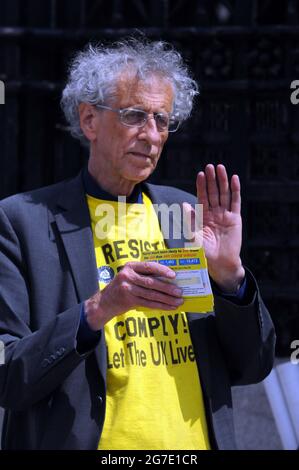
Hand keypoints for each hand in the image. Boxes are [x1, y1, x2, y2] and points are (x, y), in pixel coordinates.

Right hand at [84, 262, 182, 330]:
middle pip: (152, 282)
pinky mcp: (129, 300)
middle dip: (168, 288)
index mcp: (130, 266)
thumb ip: (144, 275)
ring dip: (167, 299)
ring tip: (178, 301)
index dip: (162, 270)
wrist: (104, 302)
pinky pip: (148, 303)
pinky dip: (161, 306)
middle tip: (180, 292)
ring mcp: (127, 288)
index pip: (149, 266)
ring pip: (152, 294)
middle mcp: (128, 276)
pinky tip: (170, 307)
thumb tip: (168, 279)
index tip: (173, 275)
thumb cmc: (122, 287)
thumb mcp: (130, 276)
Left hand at [184, 164, 244, 292]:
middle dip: (211, 180)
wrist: (220, 263)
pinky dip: (235, 190)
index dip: (201, 186)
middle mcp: (214, 213)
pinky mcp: (235, 219)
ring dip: (222, 181)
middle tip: (210, 166)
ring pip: (224, 194)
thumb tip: (184, 204)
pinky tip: (234, 179)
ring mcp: (225, 215)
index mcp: (203, 216)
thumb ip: (189, 221)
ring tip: (221, 168)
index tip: (200, 174)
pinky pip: (235, 202)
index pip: (202, 197)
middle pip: (213, 193)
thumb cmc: (204, 252)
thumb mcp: (193, 237)